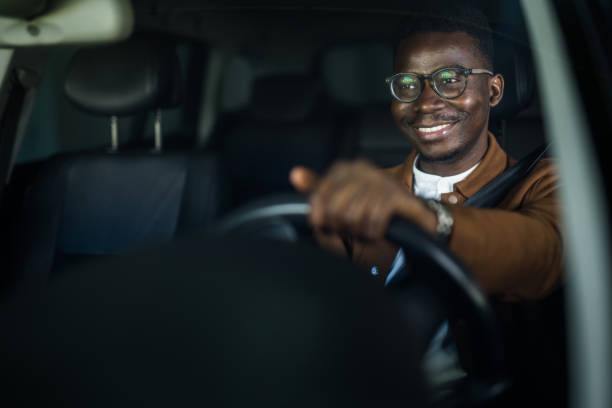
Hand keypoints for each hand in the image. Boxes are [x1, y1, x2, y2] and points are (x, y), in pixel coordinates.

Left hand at [290, 160, 436, 239]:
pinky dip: (373, 232)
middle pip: (334, 207)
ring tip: (366, 231)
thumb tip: (295, 173)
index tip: (327, 227)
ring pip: (354, 214)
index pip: (318, 195)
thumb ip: (316, 192)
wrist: (410, 229)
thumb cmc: (369, 217)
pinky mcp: (399, 195)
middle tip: (352, 231)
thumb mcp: (337, 207)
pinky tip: (377, 232)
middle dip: (342, 227)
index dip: (320, 218)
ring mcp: (381, 180)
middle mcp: (362, 169)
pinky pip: (374, 217)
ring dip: (359, 231)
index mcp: (344, 169)